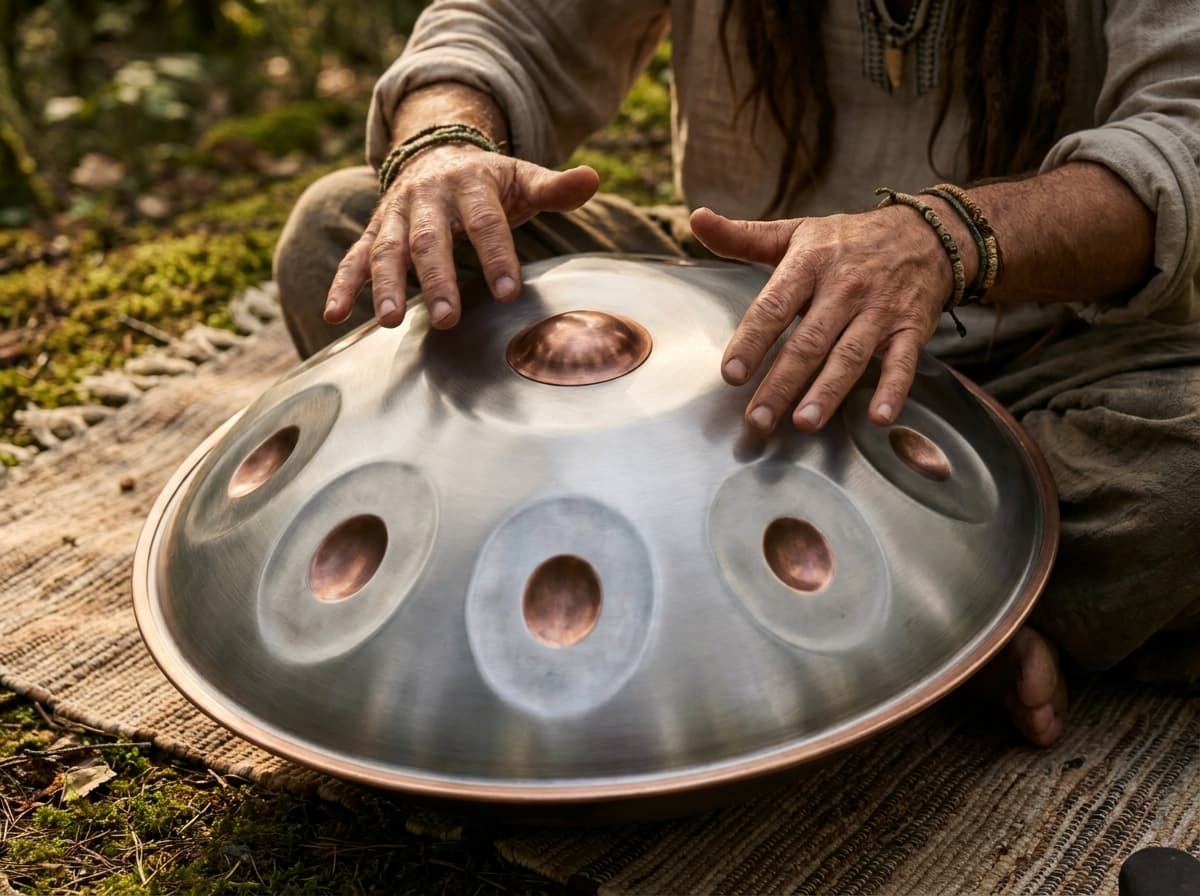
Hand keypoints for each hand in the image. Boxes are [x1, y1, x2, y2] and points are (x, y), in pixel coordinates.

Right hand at [324, 146, 598, 328]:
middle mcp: (428, 197)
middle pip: (431, 240)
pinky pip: (355, 257)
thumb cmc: (491, 182)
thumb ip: (555, 187)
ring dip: (386, 286)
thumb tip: (593, 178)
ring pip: (388, 250)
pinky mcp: (375, 230)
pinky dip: (343, 285)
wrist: (438, 154)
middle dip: (438, 279)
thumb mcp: (524, 178)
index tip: (508, 292)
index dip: (497, 256)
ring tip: (391, 321)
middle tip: (448, 318)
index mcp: (471, 184)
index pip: (486, 223)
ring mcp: (397, 214)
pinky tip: (334, 315)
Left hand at [691, 205, 959, 432]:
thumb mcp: (795, 232)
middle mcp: (845, 287)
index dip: (752, 340)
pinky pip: (902, 363)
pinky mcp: (910, 329)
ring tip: (803, 423)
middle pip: (808, 342)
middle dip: (782, 383)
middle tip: (758, 419)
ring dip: (827, 392)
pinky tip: (878, 418)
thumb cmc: (848, 240)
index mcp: (810, 263)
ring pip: (849, 356)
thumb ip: (743, 237)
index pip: (774, 306)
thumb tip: (697, 219)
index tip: (732, 374)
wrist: (926, 234)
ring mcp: (879, 310)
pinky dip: (892, 390)